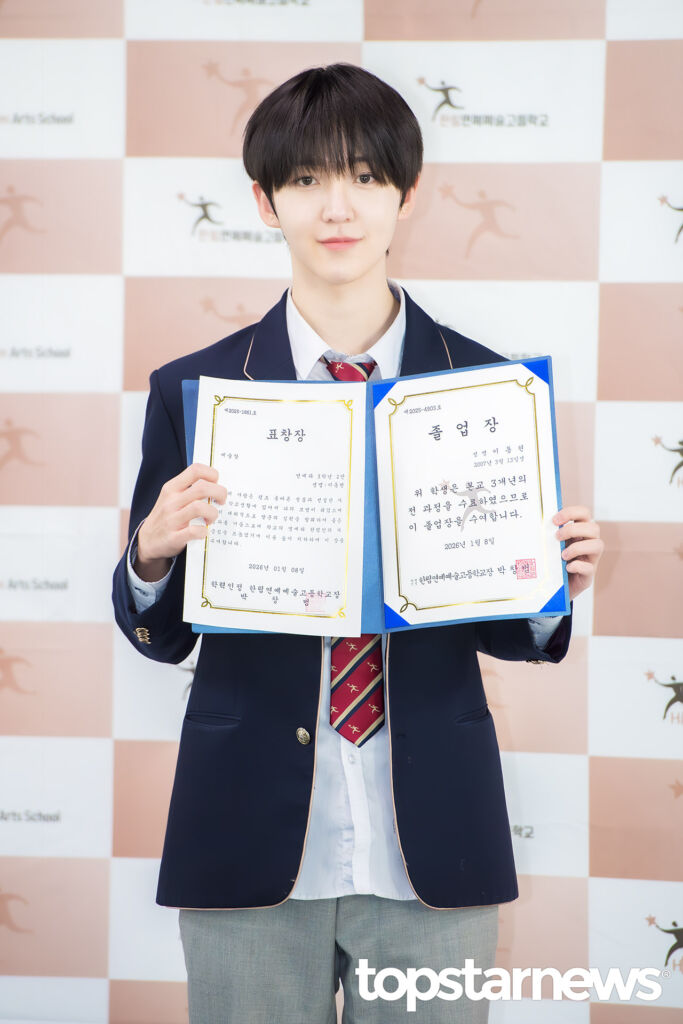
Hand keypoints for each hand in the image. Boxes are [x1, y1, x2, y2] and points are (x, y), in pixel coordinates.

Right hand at [135, 463, 226, 581]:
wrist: (146, 541)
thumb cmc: (164, 517)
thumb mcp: (170, 497)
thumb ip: (188, 489)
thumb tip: (215, 485)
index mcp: (171, 488)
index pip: (195, 470)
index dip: (212, 474)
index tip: (217, 483)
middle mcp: (171, 502)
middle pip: (202, 488)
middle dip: (219, 493)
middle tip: (221, 501)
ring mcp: (171, 519)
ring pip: (199, 507)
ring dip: (212, 513)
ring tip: (211, 518)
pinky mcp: (174, 537)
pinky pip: (194, 531)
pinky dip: (204, 531)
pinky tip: (203, 532)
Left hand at [553, 505, 603, 602]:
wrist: (553, 588)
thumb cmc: (552, 562)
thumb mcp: (551, 546)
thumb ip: (549, 535)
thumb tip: (537, 523)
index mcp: (579, 532)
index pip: (584, 514)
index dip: (571, 513)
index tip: (555, 520)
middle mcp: (588, 543)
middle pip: (594, 527)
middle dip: (574, 530)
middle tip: (557, 537)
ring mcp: (590, 560)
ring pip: (598, 545)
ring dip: (578, 548)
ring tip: (563, 555)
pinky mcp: (588, 576)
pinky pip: (590, 568)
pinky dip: (577, 566)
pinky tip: (566, 568)